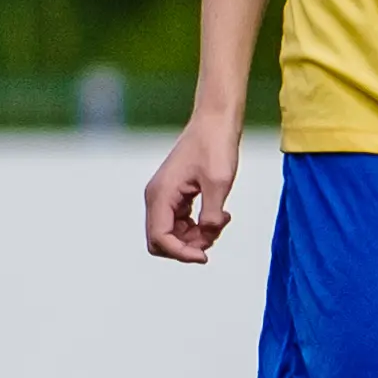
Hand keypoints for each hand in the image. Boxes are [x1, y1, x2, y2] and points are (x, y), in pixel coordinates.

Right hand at [144, 109, 242, 261]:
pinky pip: (180, 222)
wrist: (215, 121)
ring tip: (221, 220)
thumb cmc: (216, 146)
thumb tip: (208, 235)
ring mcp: (164, 196)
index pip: (159, 238)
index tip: (205, 256)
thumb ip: (212, 215)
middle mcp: (156, 197)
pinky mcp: (175, 194)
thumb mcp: (219, 183)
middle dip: (186, 247)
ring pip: (172, 234)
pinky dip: (198, 226)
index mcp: (161, 194)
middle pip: (160, 241)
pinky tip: (219, 215)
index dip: (181, 253)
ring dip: (196, 237)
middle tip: (213, 234)